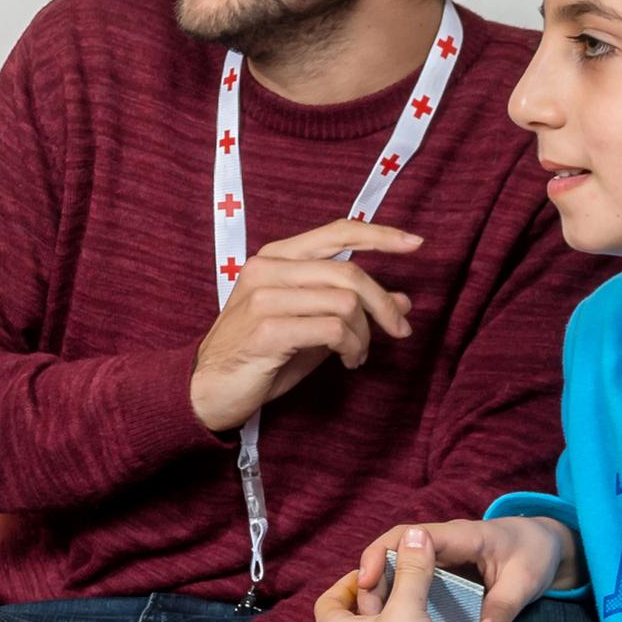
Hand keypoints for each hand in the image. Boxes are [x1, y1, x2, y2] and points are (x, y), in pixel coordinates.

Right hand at [188, 218, 424, 434]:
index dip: (380, 235)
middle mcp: (268, 269)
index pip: (336, 231)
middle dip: (383, 305)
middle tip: (399, 331)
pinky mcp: (267, 329)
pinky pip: (332, 328)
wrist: (207, 390)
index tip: (415, 245)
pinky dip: (351, 347)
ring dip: (364, 334)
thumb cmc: (259, 356)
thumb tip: (402, 301)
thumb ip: (351, 308)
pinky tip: (346, 361)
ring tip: (358, 355)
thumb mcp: (311, 326)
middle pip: (349, 272)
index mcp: (276, 258)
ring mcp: (264, 298)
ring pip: (344, 302)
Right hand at [359, 512, 580, 621]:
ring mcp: (441, 559)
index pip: (411, 536)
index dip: (384, 554)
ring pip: (400, 569)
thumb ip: (504, 611)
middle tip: (365, 613)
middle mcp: (444, 544)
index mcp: (461, 536)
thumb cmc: (535, 555)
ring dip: (383, 592)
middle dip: (374, 578)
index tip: (368, 581)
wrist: (546, 546)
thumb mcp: (525, 583)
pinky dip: (400, 600)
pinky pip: (414, 583)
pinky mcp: (443, 574)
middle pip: (395, 552)